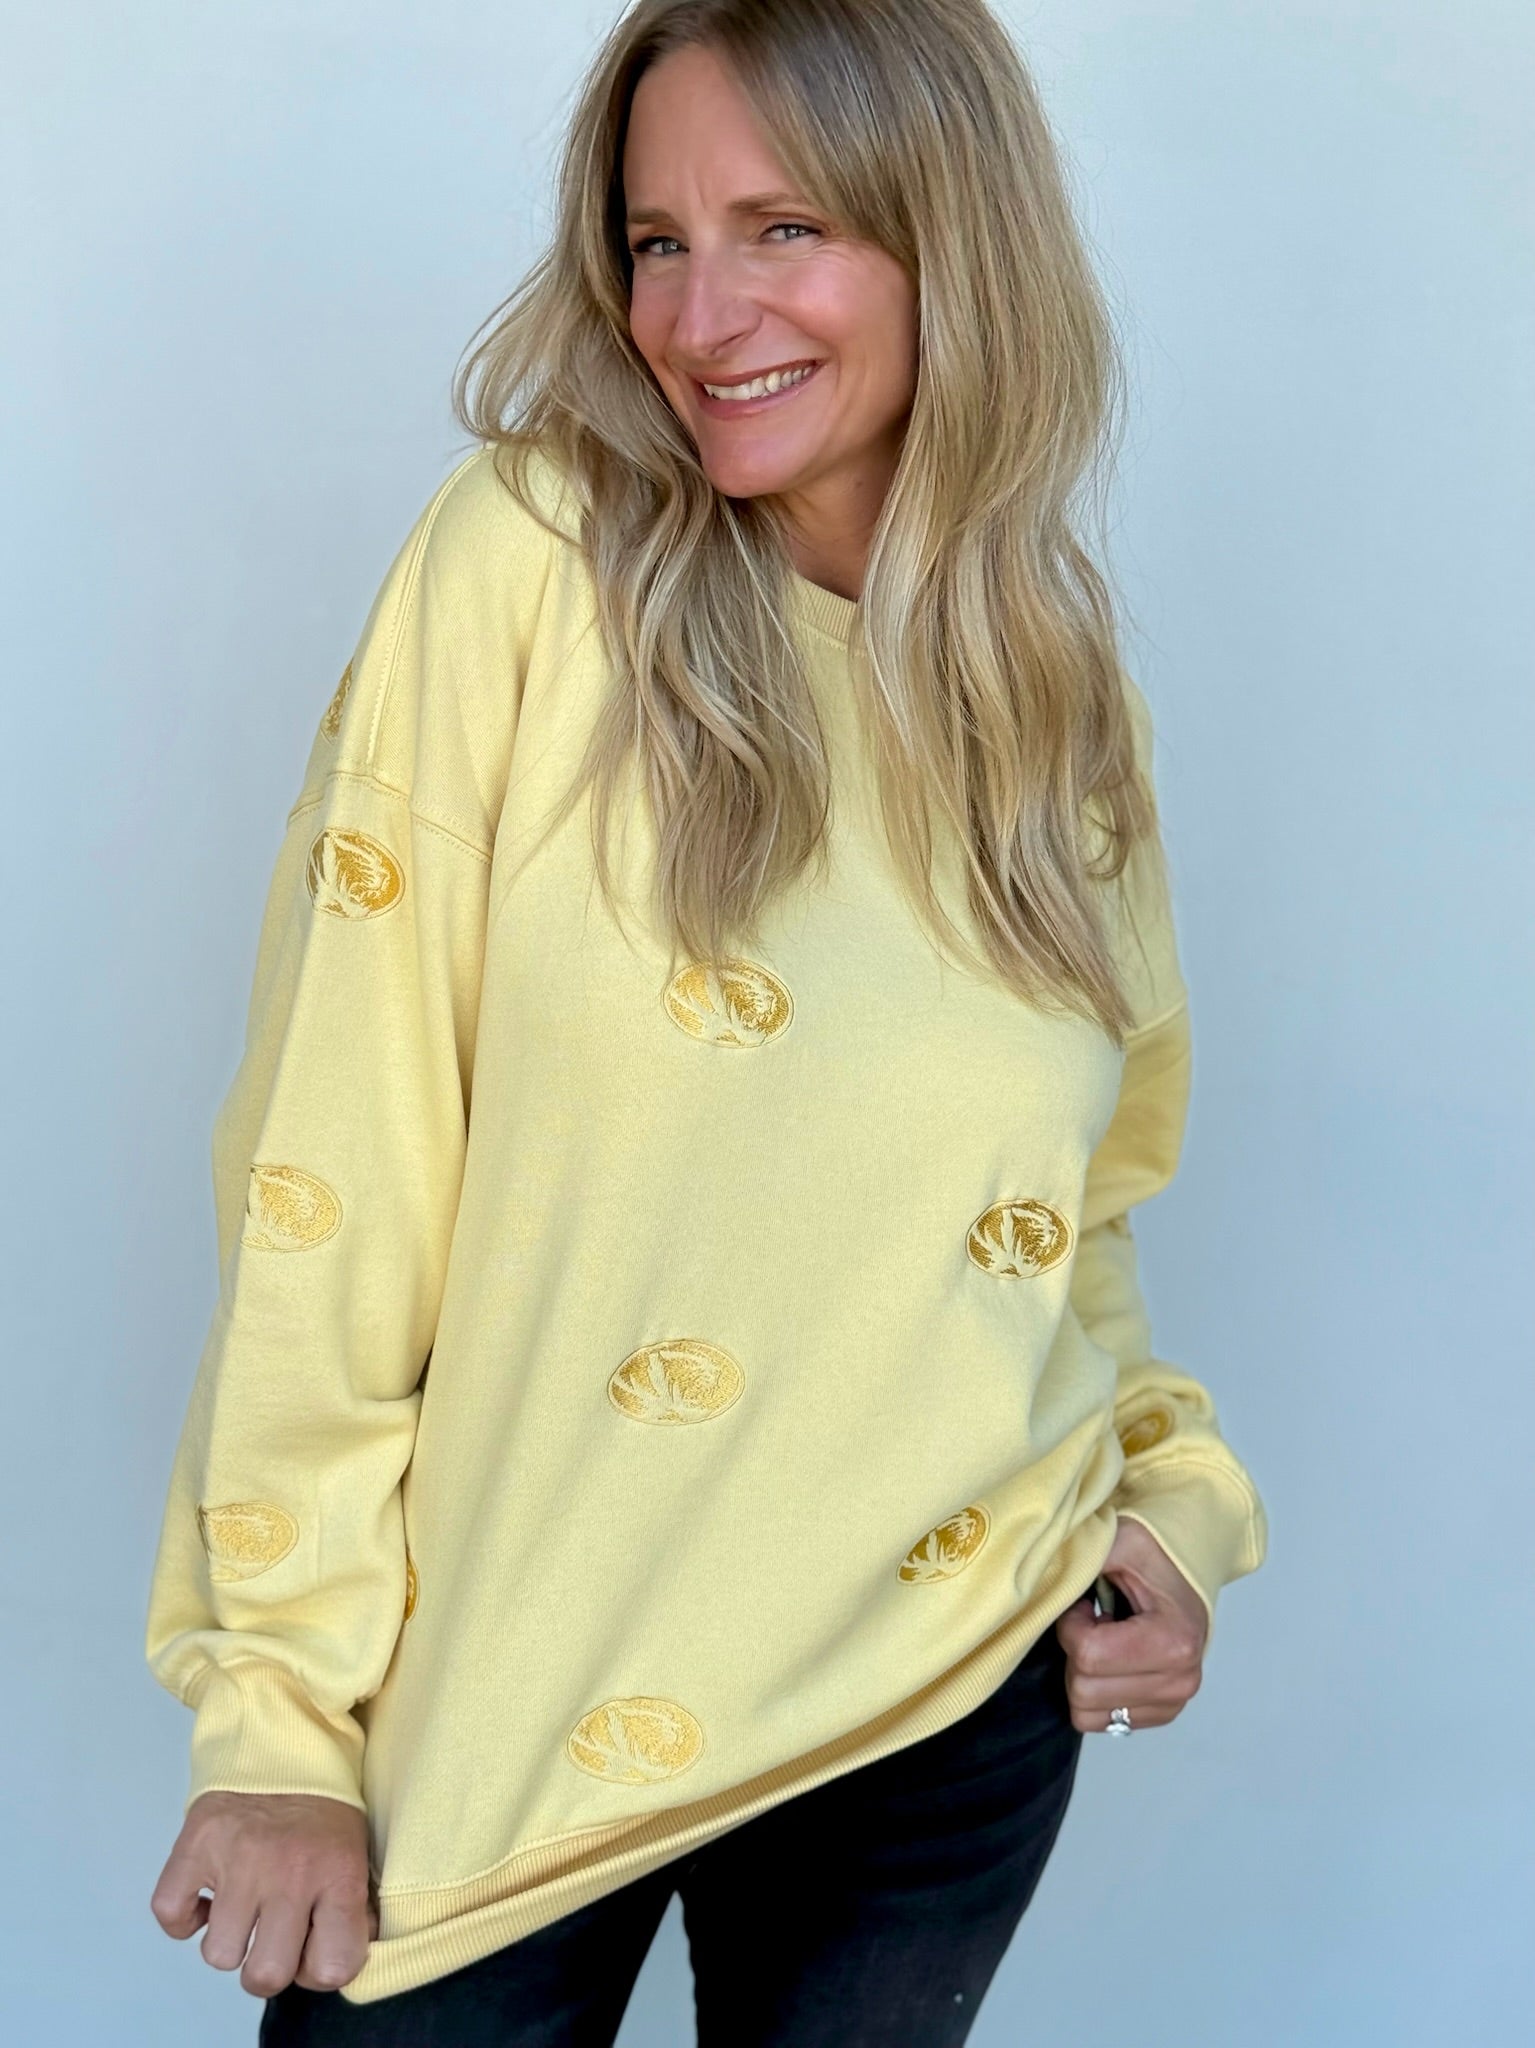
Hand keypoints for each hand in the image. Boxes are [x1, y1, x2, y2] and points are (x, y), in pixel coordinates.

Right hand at [150, 1790, 377, 1997]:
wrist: (284, 1736)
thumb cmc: (323, 1800)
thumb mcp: (356, 1850)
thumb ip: (353, 1907)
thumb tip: (344, 1960)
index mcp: (338, 1874)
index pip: (334, 1967)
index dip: (320, 1968)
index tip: (314, 1947)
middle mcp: (289, 1872)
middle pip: (266, 1975)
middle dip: (268, 1965)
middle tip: (273, 1934)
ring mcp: (239, 1860)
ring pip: (219, 1954)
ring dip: (229, 1938)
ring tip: (244, 1905)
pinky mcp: (196, 1846)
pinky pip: (172, 1915)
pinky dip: (184, 1917)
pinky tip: (209, 1895)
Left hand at [1054, 1516, 1207, 1733]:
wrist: (1187, 1577)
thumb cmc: (1154, 1558)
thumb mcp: (1121, 1542)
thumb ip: (1087, 1554)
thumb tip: (1043, 1570)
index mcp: (1173, 1641)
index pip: (1089, 1655)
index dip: (1071, 1626)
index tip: (1084, 1606)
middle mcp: (1178, 1682)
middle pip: (1083, 1689)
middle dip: (1075, 1652)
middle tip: (1093, 1623)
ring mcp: (1172, 1704)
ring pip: (1086, 1712)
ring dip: (1083, 1675)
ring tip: (1103, 1641)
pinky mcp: (1161, 1715)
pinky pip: (1100, 1723)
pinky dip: (1094, 1694)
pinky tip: (1111, 1662)